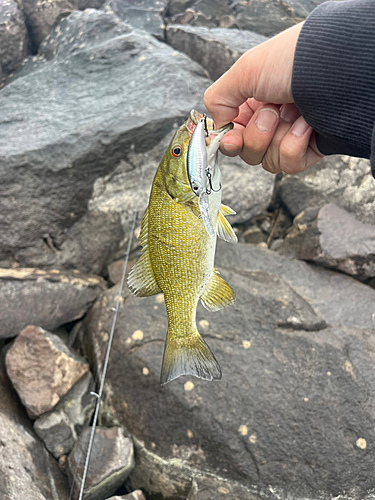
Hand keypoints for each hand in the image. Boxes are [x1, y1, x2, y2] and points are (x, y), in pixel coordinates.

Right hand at [204, 23, 323, 173]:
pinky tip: (305, 124)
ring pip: (267, 162)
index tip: (231, 136)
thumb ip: (218, 99)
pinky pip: (289, 164)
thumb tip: (217, 125)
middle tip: (271, 112)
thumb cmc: (291, 63)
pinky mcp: (309, 149)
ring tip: (292, 112)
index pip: (231, 135)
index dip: (228, 140)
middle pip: (247, 152)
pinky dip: (294, 145)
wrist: (334, 70)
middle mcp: (270, 120)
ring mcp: (289, 136)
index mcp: (252, 102)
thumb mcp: (244, 71)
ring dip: (276, 138)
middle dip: (256, 136)